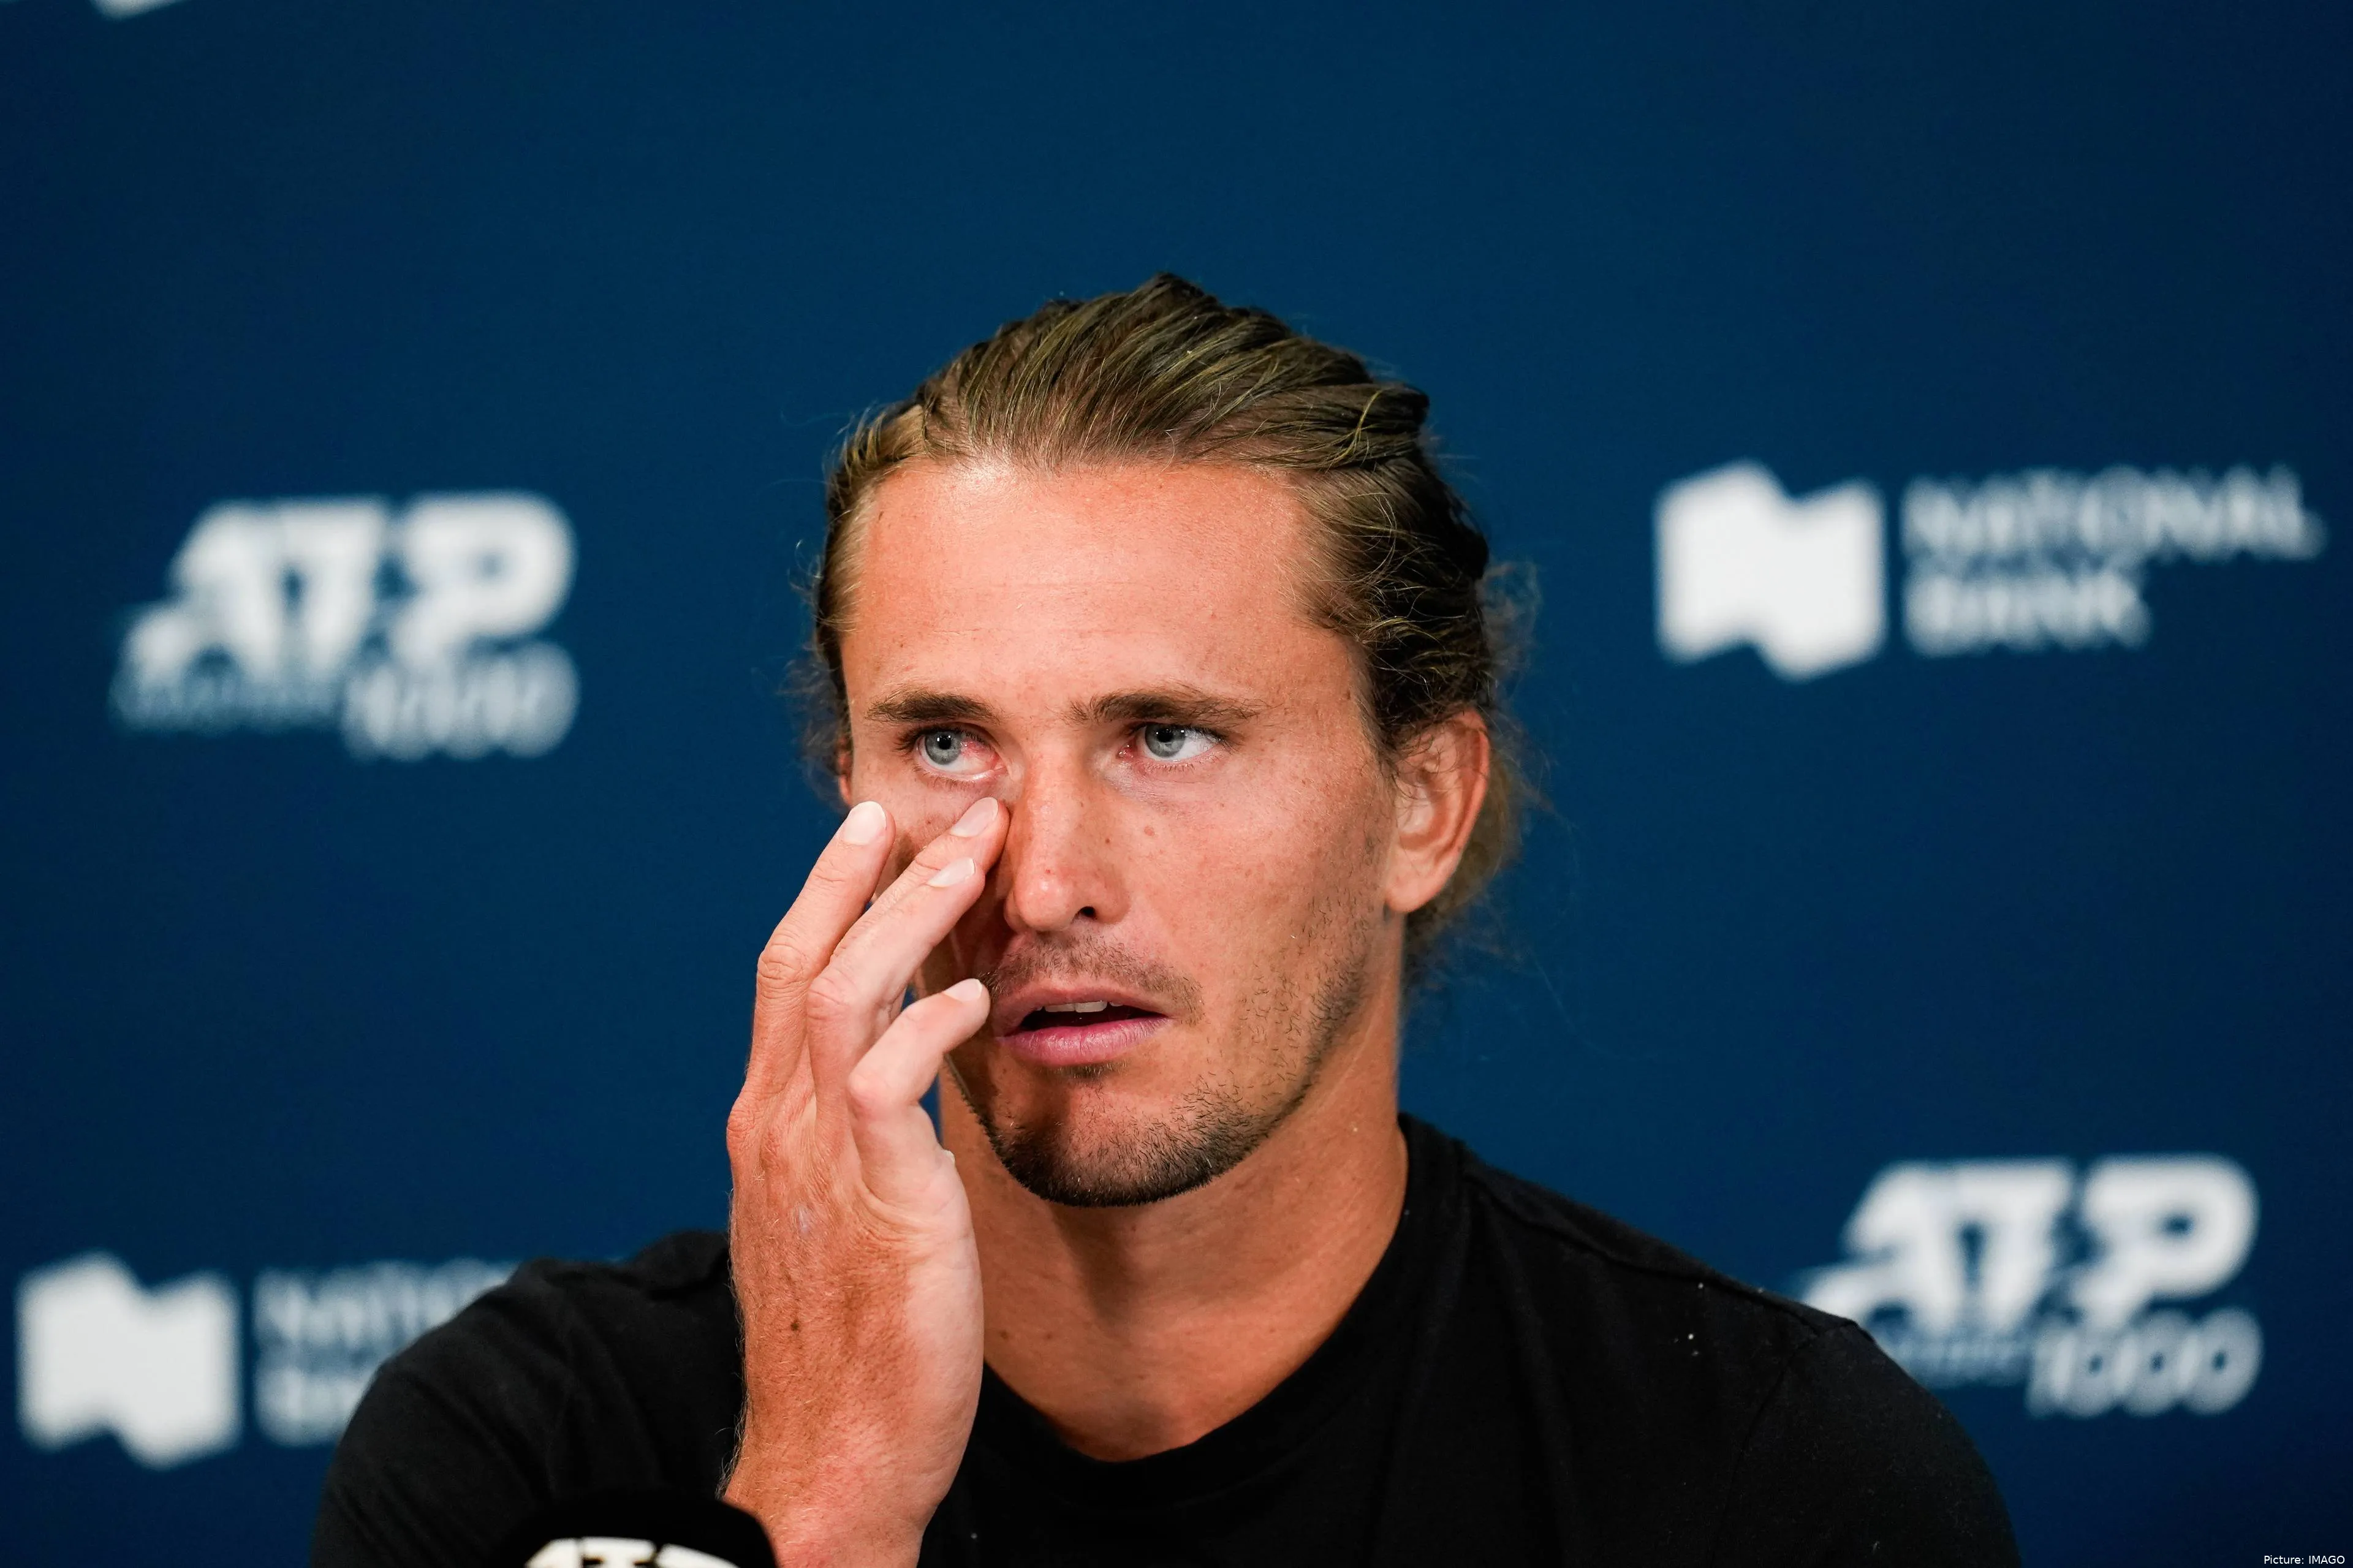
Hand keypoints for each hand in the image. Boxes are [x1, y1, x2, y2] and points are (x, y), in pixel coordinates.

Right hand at [721, 795, 1007, 1566]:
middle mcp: (776, 1125)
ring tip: (970, 857)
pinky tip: (980, 995)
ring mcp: (815, 1159)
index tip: (875, 830)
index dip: (827, 894)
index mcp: (769, 1124)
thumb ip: (856, 1136)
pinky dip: (930, 1024)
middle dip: (863, 873)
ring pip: (843, 994)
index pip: (787, 977)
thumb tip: (901, 1074)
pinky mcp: (874, 1198)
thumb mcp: (841, 1212)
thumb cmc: (848, 1339)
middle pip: (802, 960)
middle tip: (929, 805)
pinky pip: (889, 1081)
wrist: (831, 1453)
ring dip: (906, 915)